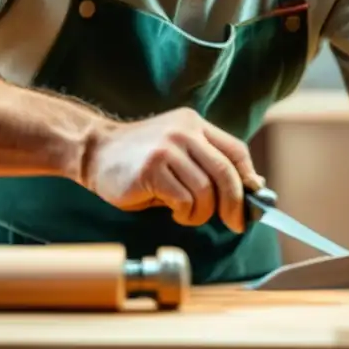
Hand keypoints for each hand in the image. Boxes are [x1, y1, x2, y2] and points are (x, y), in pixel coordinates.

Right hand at [81, 106, 263, 232]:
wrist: (95, 151)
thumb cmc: (142, 159)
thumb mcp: (179, 152)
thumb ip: (209, 164)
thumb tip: (251, 188)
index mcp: (195, 124)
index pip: (236, 151)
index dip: (249, 179)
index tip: (253, 202)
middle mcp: (184, 132)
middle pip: (226, 172)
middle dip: (235, 204)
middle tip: (235, 223)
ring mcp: (167, 149)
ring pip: (206, 191)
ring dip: (201, 213)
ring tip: (187, 214)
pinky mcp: (151, 169)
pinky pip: (184, 200)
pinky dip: (185, 213)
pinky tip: (173, 211)